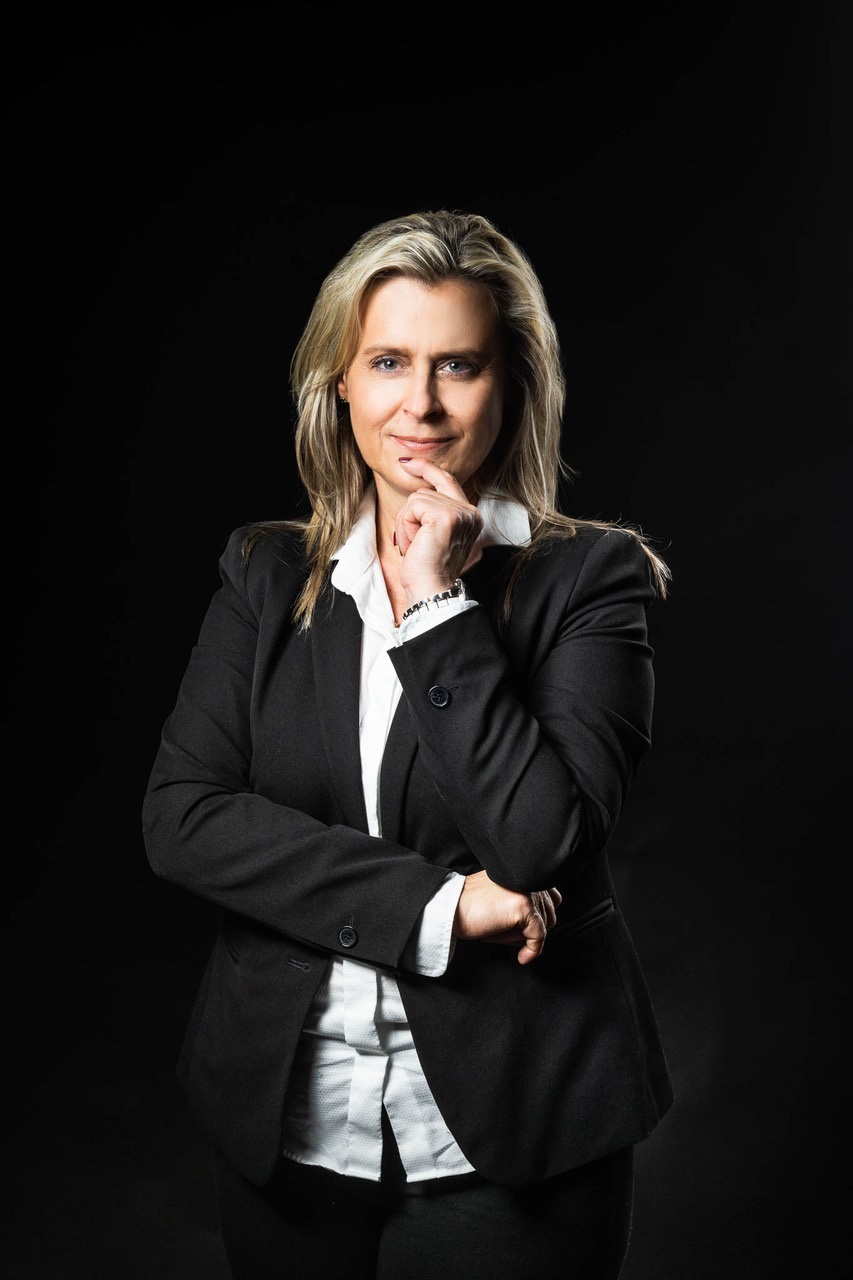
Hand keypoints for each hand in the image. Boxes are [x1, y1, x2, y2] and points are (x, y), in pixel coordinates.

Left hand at [394, 458, 483, 601]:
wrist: (430, 591)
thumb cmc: (427, 570)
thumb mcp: (434, 536)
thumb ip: (434, 514)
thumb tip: (417, 494)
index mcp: (470, 517)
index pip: (448, 481)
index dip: (427, 469)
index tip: (407, 463)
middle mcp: (470, 513)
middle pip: (426, 492)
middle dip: (410, 517)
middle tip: (413, 544)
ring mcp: (460, 513)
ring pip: (416, 499)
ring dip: (407, 524)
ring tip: (416, 547)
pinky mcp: (446, 516)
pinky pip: (413, 507)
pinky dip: (406, 526)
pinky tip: (414, 544)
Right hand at [453, 870, 562, 964]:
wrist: (450, 907)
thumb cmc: (471, 906)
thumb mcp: (502, 898)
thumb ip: (523, 901)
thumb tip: (543, 925)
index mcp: (523, 872)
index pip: (552, 897)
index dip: (540, 918)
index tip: (528, 932)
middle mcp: (528, 878)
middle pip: (550, 913)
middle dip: (533, 929)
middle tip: (508, 934)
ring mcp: (528, 891)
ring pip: (546, 925)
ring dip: (527, 937)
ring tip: (502, 934)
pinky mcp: (523, 906)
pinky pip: (539, 936)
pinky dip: (533, 950)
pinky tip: (523, 957)